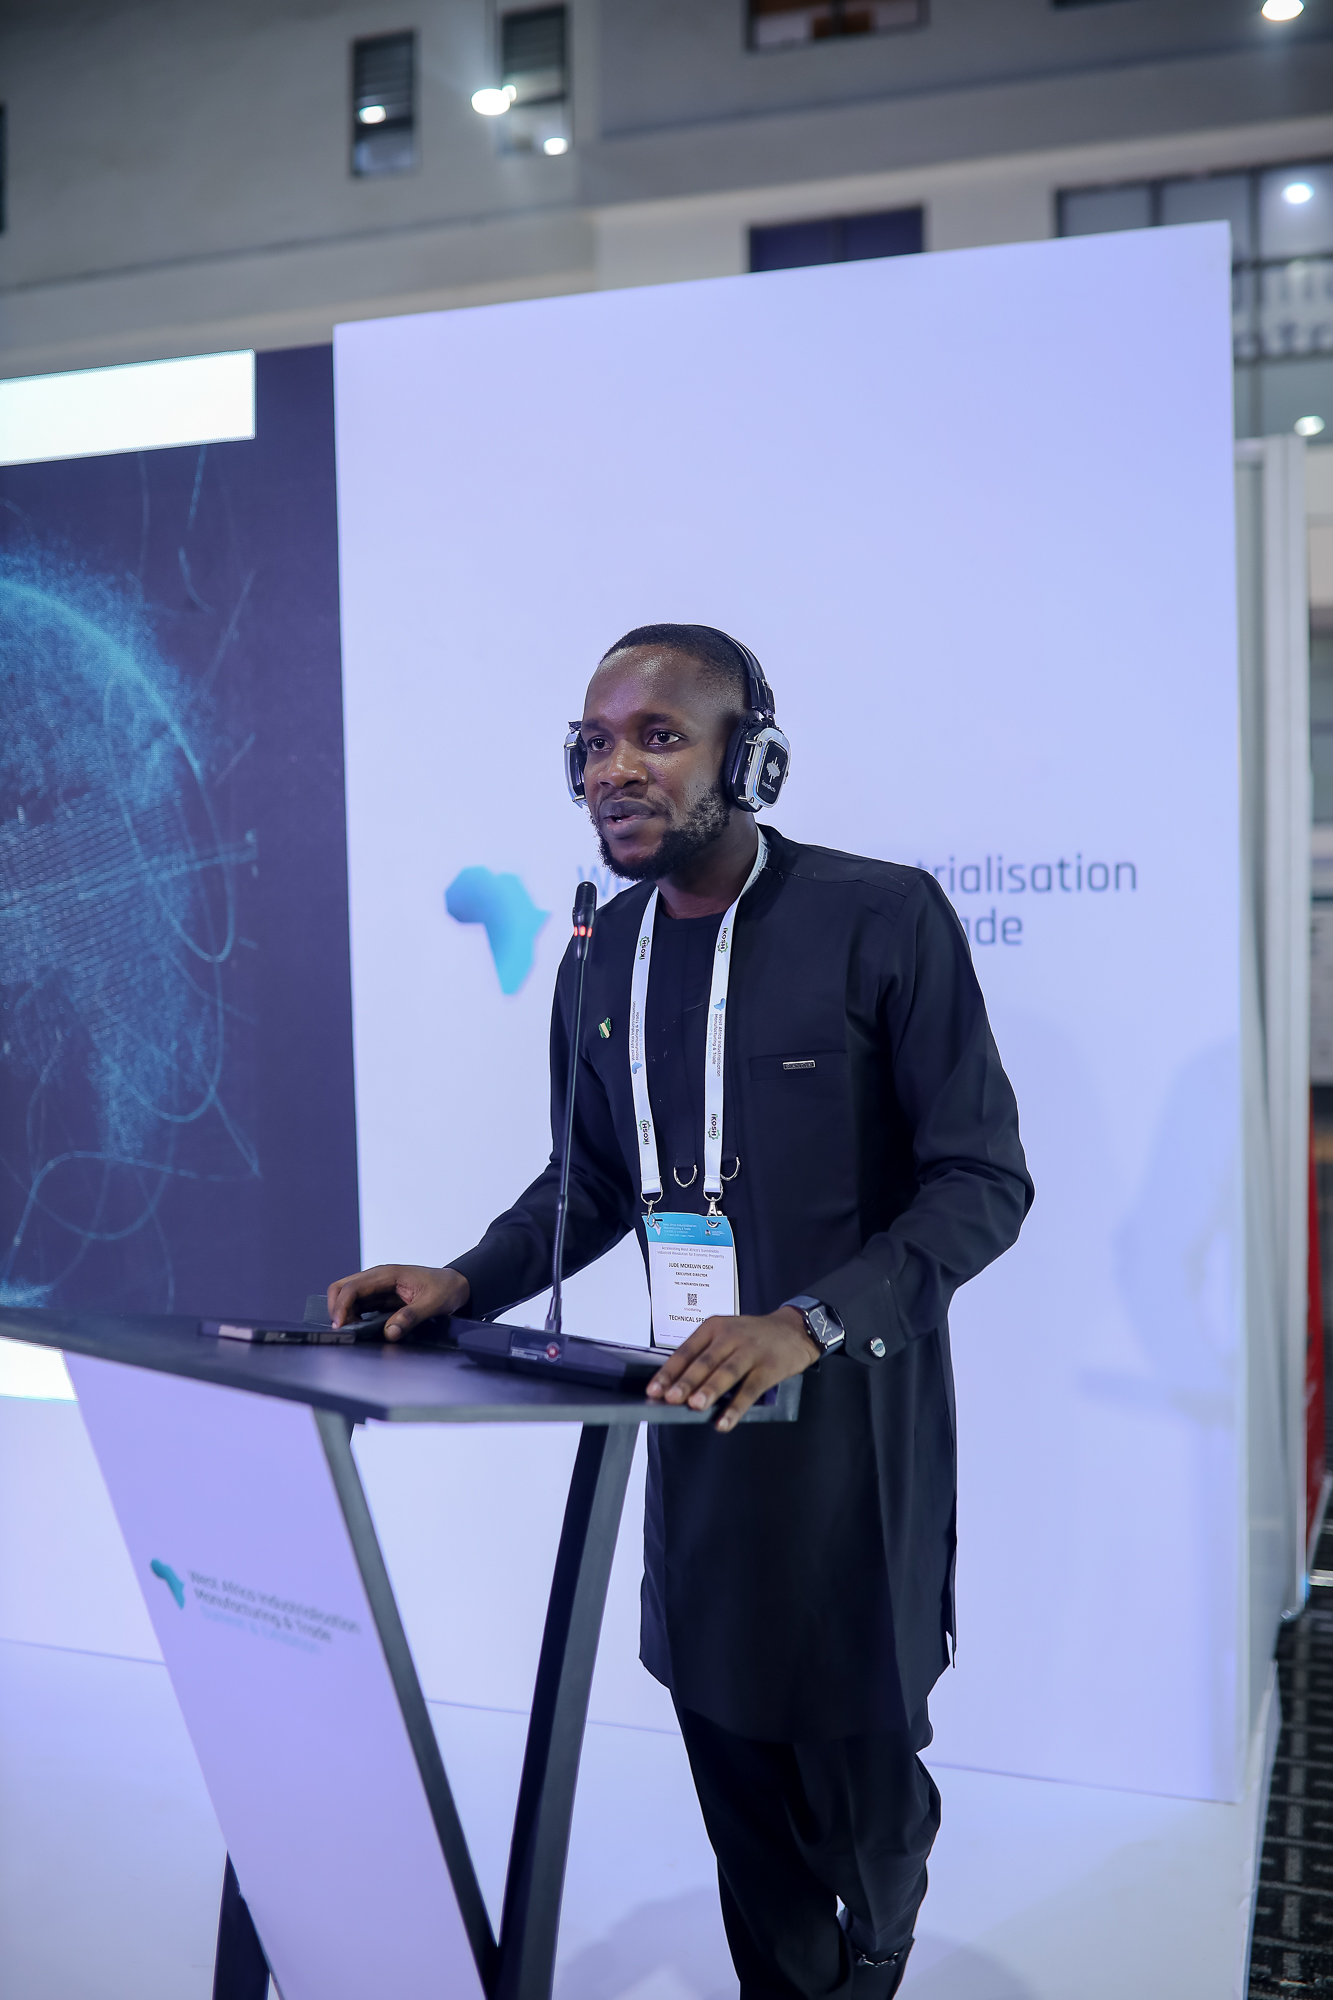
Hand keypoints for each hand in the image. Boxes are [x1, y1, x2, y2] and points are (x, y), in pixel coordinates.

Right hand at [327, 1264, 469, 1341]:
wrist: (457, 1285)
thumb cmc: (446, 1288)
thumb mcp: (433, 1304)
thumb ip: (410, 1317)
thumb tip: (389, 1332)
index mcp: (387, 1274)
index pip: (352, 1287)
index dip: (342, 1306)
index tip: (340, 1325)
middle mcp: (378, 1278)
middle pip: (342, 1288)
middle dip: (336, 1308)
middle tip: (343, 1330)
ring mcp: (378, 1287)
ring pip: (348, 1297)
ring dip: (345, 1314)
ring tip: (353, 1332)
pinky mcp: (381, 1297)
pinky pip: (359, 1305)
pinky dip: (354, 1317)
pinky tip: (361, 1329)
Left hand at [645, 1306, 819, 1432]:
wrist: (795, 1329)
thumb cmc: (754, 1336)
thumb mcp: (727, 1334)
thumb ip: (706, 1355)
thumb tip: (679, 1387)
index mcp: (714, 1327)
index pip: (686, 1350)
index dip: (669, 1371)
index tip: (654, 1390)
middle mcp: (731, 1336)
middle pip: (705, 1361)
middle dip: (686, 1381)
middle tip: (671, 1398)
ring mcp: (751, 1351)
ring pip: (726, 1372)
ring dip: (710, 1390)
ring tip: (695, 1406)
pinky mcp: (769, 1368)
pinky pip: (750, 1390)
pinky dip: (736, 1407)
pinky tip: (724, 1421)